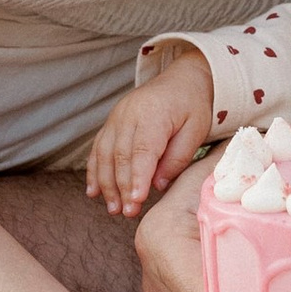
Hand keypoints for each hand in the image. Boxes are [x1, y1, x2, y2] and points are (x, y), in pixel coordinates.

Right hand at [87, 52, 214, 218]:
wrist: (181, 79)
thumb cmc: (192, 105)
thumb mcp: (196, 129)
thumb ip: (178, 157)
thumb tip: (158, 185)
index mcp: (154, 114)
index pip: (142, 150)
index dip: (137, 178)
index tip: (136, 200)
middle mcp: (129, 114)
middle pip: (120, 156)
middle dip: (122, 187)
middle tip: (127, 212)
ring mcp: (116, 118)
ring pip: (104, 154)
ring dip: (106, 184)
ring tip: (113, 208)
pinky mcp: (110, 123)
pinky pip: (97, 149)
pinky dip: (94, 172)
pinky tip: (94, 192)